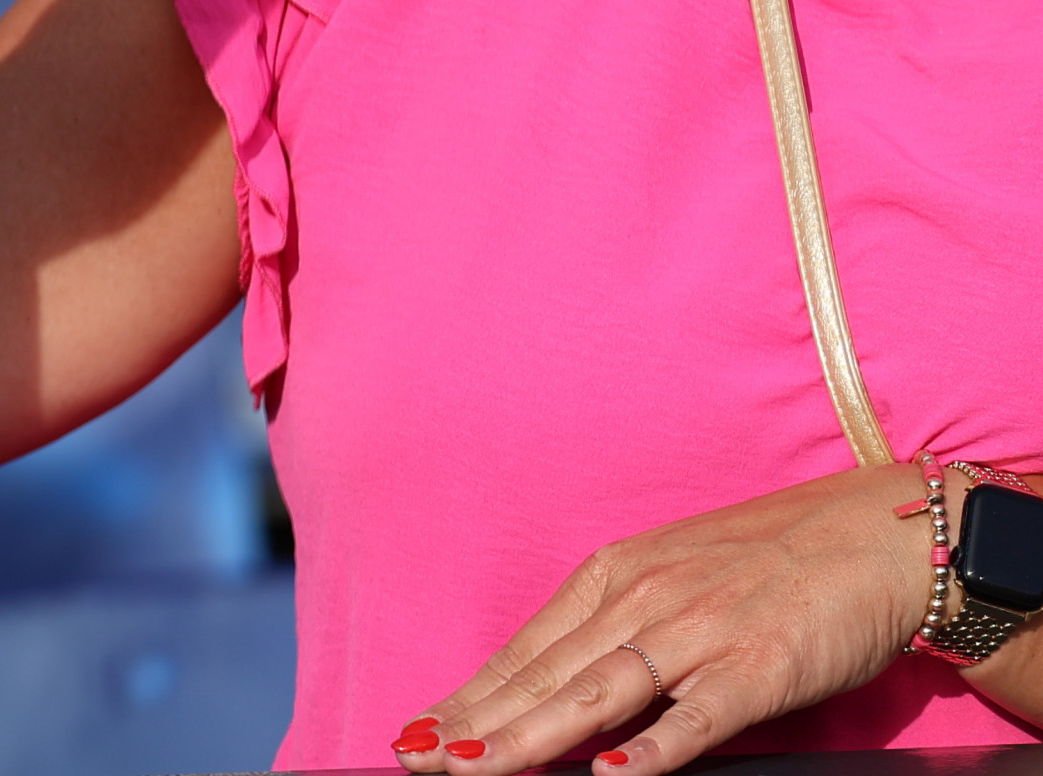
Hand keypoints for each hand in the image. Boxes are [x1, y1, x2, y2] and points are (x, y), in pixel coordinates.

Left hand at [396, 462, 922, 775]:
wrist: (871, 535)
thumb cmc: (770, 558)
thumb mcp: (673, 576)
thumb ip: (619, 626)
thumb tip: (558, 680)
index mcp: (615, 578)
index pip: (526, 650)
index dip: (470, 695)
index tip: (419, 730)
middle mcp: (643, 602)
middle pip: (544, 676)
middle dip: (476, 723)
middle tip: (417, 758)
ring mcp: (698, 634)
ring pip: (597, 694)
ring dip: (532, 737)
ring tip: (477, 769)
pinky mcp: (758, 665)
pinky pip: (698, 714)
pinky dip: (655, 746)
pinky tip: (615, 775)